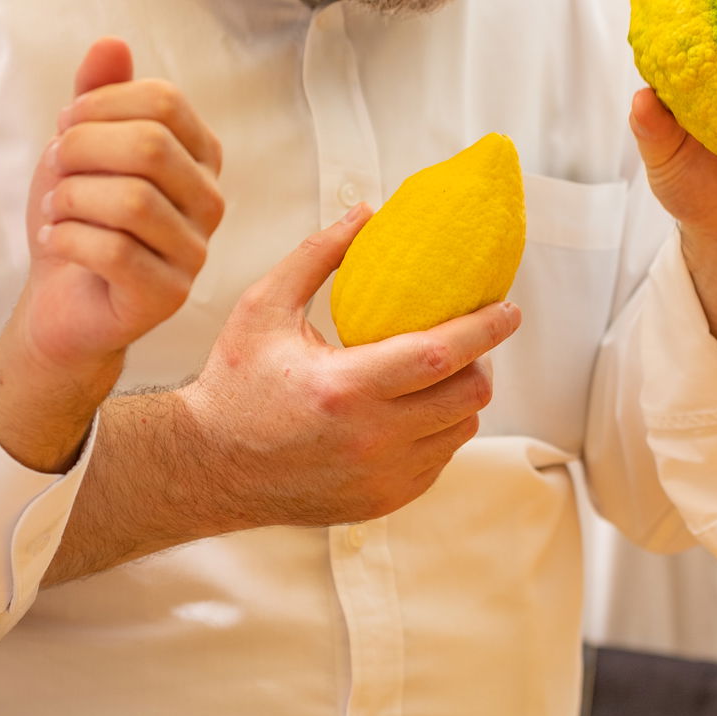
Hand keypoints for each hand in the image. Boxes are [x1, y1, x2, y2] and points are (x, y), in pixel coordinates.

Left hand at [0, 39, 223, 472]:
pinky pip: (116, 251)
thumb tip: (111, 43)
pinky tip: (57, 239)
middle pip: (150, 146)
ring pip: (132, 201)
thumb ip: (97, 97)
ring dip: (71, 198)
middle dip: (81, 149)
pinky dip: (69, 238)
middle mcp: (209, 203)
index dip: (101, 105)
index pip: (164, 102)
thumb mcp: (80, 148)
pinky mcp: (167, 296)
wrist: (61, 301)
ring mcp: (195, 253)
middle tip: (54, 168)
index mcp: (199, 158)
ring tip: (54, 208)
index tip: (66, 126)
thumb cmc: (80, 220)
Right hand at [178, 208, 521, 526]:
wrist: (208, 466)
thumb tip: (367, 214)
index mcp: (343, 389)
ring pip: (459, 431)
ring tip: (440, 371)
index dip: (483, 329)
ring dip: (462, 397)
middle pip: (466, 397)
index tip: (507, 309)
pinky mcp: (381, 501)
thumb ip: (318, 256)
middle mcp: (370, 440)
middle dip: (481, 362)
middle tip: (472, 338)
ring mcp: (380, 478)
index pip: (440, 356)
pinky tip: (415, 409)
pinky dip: (439, 431)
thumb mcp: (264, 308)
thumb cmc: (234, 385)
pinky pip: (438, 461)